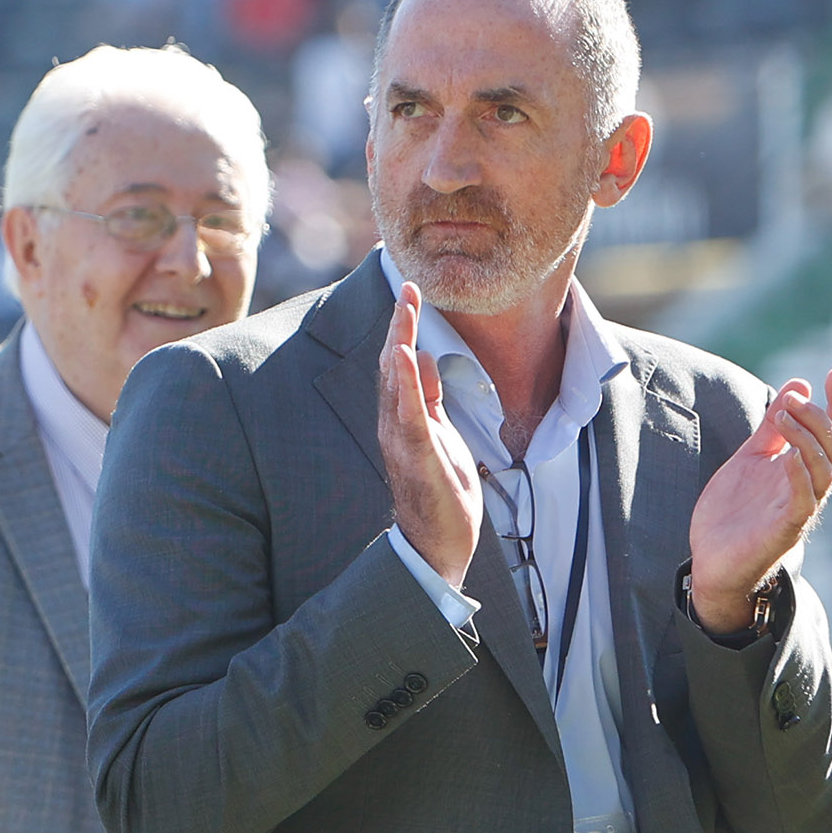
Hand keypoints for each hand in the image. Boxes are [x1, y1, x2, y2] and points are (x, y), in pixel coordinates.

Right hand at [381, 282, 478, 586]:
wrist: (436, 546)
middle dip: (400, 326)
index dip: (403, 328)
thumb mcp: (439, 434)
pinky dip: (405, 384)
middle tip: (409, 286)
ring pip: (396, 385)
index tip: (412, 292)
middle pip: (392, 366)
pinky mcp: (417, 457)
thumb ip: (428, 398)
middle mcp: (393, 425)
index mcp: (401, 419)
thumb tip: (423, 357)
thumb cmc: (438, 493)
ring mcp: (402, 441)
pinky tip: (406, 356)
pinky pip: (410, 414)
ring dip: (399, 344)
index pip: (399, 365)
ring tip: (404, 310)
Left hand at [690, 371, 831, 634]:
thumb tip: (797, 386)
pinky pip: (803, 502)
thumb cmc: (734, 511)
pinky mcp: (785, 529)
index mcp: (804, 468)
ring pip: (824, 471)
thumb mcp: (751, 458)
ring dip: (808, 440)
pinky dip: (800, 477)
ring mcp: (800, 509)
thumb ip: (772, 427)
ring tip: (786, 416)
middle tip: (793, 399)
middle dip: (818, 418)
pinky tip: (789, 457)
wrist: (712, 560)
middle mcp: (810, 487)